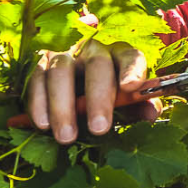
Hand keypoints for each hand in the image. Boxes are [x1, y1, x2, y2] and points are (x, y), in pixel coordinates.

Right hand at [24, 40, 149, 143]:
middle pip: (97, 65)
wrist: (74, 89)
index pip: (131, 57)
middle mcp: (94, 50)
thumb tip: (151, 115)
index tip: (132, 87)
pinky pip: (36, 79)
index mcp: (121, 56)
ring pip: (61, 71)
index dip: (132, 70)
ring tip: (67, 137)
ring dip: (62, 106)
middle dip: (98, 97)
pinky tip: (42, 125)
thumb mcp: (126, 104)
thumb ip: (139, 108)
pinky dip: (38, 103)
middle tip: (99, 128)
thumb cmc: (108, 98)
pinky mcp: (40, 64)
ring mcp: (65, 54)